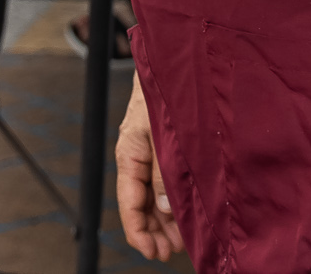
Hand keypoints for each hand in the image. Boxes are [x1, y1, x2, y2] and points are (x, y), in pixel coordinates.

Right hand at [115, 74, 182, 262]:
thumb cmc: (165, 89)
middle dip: (154, 231)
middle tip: (171, 252)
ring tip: (179, 241)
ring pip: (153, 196)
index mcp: (130, 152)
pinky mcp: (164, 146)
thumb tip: (165, 209)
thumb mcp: (163, 132)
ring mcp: (151, 151)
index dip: (139, 231)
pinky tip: (182, 214)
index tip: (152, 253)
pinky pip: (164, 181)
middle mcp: (138, 155)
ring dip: (164, 220)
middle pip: (140, 204)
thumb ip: (165, 172)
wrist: (173, 58)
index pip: (128, 202)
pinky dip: (171, 201)